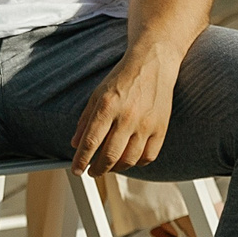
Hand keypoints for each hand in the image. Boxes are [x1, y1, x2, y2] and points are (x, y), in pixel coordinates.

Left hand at [71, 44, 180, 176]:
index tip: (76, 170)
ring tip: (109, 167)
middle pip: (110, 155)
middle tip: (92, 172)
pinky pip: (149, 156)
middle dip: (98, 169)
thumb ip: (85, 120)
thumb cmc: (123, 78)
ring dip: (116, 168)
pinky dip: (137, 163)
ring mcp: (146, 124)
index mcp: (108, 106)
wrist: (153, 64)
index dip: (81, 160)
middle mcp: (128, 116)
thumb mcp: (98, 94)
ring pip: (130, 159)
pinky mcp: (161, 128)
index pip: (91, 141)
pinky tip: (128, 160)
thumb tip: (76, 144)